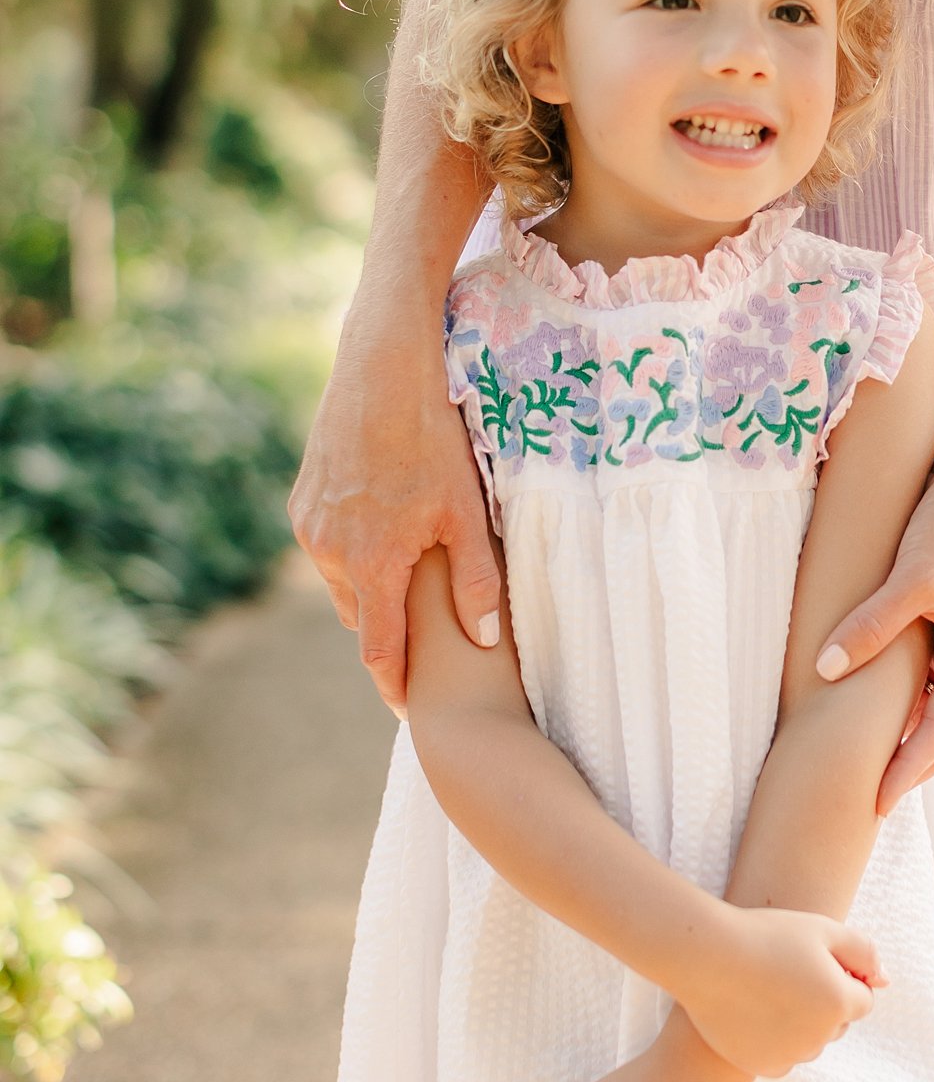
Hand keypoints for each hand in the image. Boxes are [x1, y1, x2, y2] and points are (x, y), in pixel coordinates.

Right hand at [288, 305, 502, 714]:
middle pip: (361, 617)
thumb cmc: (432, 437)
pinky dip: (355, 555)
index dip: (397, 686)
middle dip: (388, 634)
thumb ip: (476, 581)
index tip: (412, 713)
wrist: (381, 368)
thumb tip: (483, 639)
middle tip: (423, 648)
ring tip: (407, 588)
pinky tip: (384, 537)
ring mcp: (310, 524)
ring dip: (371, 590)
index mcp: (371, 563)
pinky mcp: (302, 499)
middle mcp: (328, 551)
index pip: (380, 650)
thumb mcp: (466, 510)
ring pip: (343, 581)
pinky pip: (329, 547)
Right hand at [676, 903, 884, 1078]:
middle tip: (788, 971)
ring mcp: (791, 1056)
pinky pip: (784, 1057)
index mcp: (839, 1003)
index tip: (812, 959)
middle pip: (838, 1023)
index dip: (842, 975)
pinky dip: (777, 1040)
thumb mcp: (822, 928)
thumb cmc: (766, 935)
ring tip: (768, 988)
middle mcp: (820, 1037)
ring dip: (801, 1022)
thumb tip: (885, 981)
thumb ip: (863, 951)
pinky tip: (756, 1010)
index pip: (863, 998)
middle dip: (825, 1001)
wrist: (706, 957)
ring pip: (811, 1041)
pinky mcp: (764, 1067)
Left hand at [813, 386, 933, 813]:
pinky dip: (903, 696)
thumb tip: (828, 667)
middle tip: (865, 794)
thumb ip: (873, 623)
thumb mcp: (914, 574)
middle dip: (910, 765)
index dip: (907, 771)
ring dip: (906, 732)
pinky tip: (870, 696)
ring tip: (861, 755)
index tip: (876, 804)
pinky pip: (928, 675)